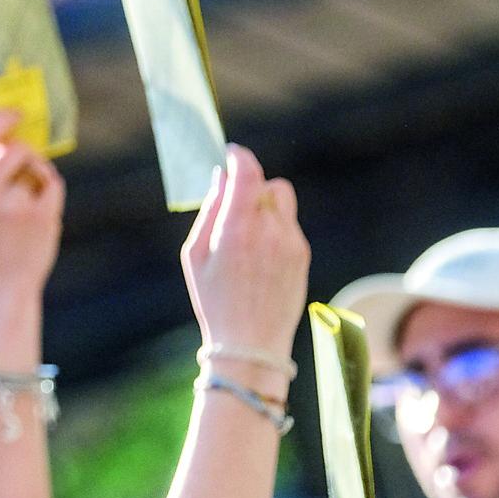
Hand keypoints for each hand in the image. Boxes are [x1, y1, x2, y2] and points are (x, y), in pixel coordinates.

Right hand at [0, 111, 63, 308]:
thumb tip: (8, 134)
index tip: (14, 112)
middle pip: (15, 145)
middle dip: (25, 143)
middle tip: (32, 143)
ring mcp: (12, 202)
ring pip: (36, 164)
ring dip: (36, 173)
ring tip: (26, 201)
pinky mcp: (39, 214)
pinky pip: (51, 182)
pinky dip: (49, 192)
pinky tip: (38, 214)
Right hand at [181, 145, 308, 384]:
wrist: (251, 343)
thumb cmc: (214, 300)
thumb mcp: (196, 256)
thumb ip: (210, 211)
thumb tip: (222, 177)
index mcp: (237, 230)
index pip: (248, 173)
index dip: (239, 157)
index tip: (231, 154)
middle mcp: (269, 231)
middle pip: (267, 184)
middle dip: (250, 187)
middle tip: (233, 207)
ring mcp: (291, 243)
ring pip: (282, 202)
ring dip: (265, 206)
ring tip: (247, 235)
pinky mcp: (303, 254)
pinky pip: (289, 225)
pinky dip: (274, 229)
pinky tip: (259, 258)